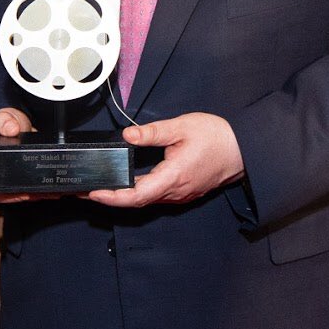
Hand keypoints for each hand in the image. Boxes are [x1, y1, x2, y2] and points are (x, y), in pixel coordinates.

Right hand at [0, 107, 44, 203]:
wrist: (10, 123)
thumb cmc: (0, 124)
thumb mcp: (0, 118)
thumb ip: (4, 121)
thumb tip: (11, 129)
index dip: (10, 196)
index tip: (27, 193)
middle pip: (9, 196)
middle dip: (30, 196)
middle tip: (49, 192)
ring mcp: (5, 182)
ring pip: (21, 195)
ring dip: (38, 194)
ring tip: (55, 191)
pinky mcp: (17, 180)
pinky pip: (27, 189)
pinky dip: (40, 189)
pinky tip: (53, 187)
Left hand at [88, 112, 243, 207]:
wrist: (244, 150)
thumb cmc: (217, 138)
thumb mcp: (182, 127)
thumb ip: (152, 132)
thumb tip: (128, 135)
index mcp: (173, 177)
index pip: (136, 195)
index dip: (112, 197)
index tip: (93, 194)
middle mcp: (175, 192)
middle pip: (136, 201)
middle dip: (109, 197)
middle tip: (84, 190)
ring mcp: (180, 194)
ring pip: (145, 200)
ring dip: (122, 196)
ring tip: (98, 186)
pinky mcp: (182, 191)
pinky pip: (155, 196)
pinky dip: (136, 192)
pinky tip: (124, 183)